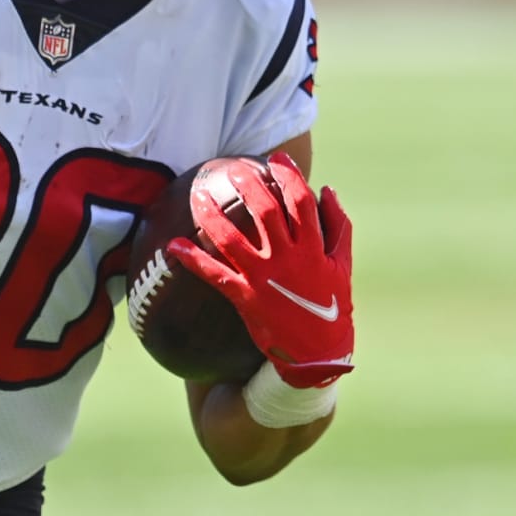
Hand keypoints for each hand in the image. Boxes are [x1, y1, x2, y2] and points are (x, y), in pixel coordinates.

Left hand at [167, 152, 353, 386]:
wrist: (319, 355)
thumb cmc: (333, 307)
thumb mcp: (342, 265)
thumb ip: (337, 227)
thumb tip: (327, 190)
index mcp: (313, 248)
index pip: (301, 203)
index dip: (288, 177)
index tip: (275, 159)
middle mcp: (288, 259)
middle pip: (264, 212)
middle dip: (248, 186)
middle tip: (233, 168)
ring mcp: (265, 278)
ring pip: (233, 239)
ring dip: (212, 216)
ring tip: (197, 195)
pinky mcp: (246, 298)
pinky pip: (215, 275)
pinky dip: (192, 260)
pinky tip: (173, 245)